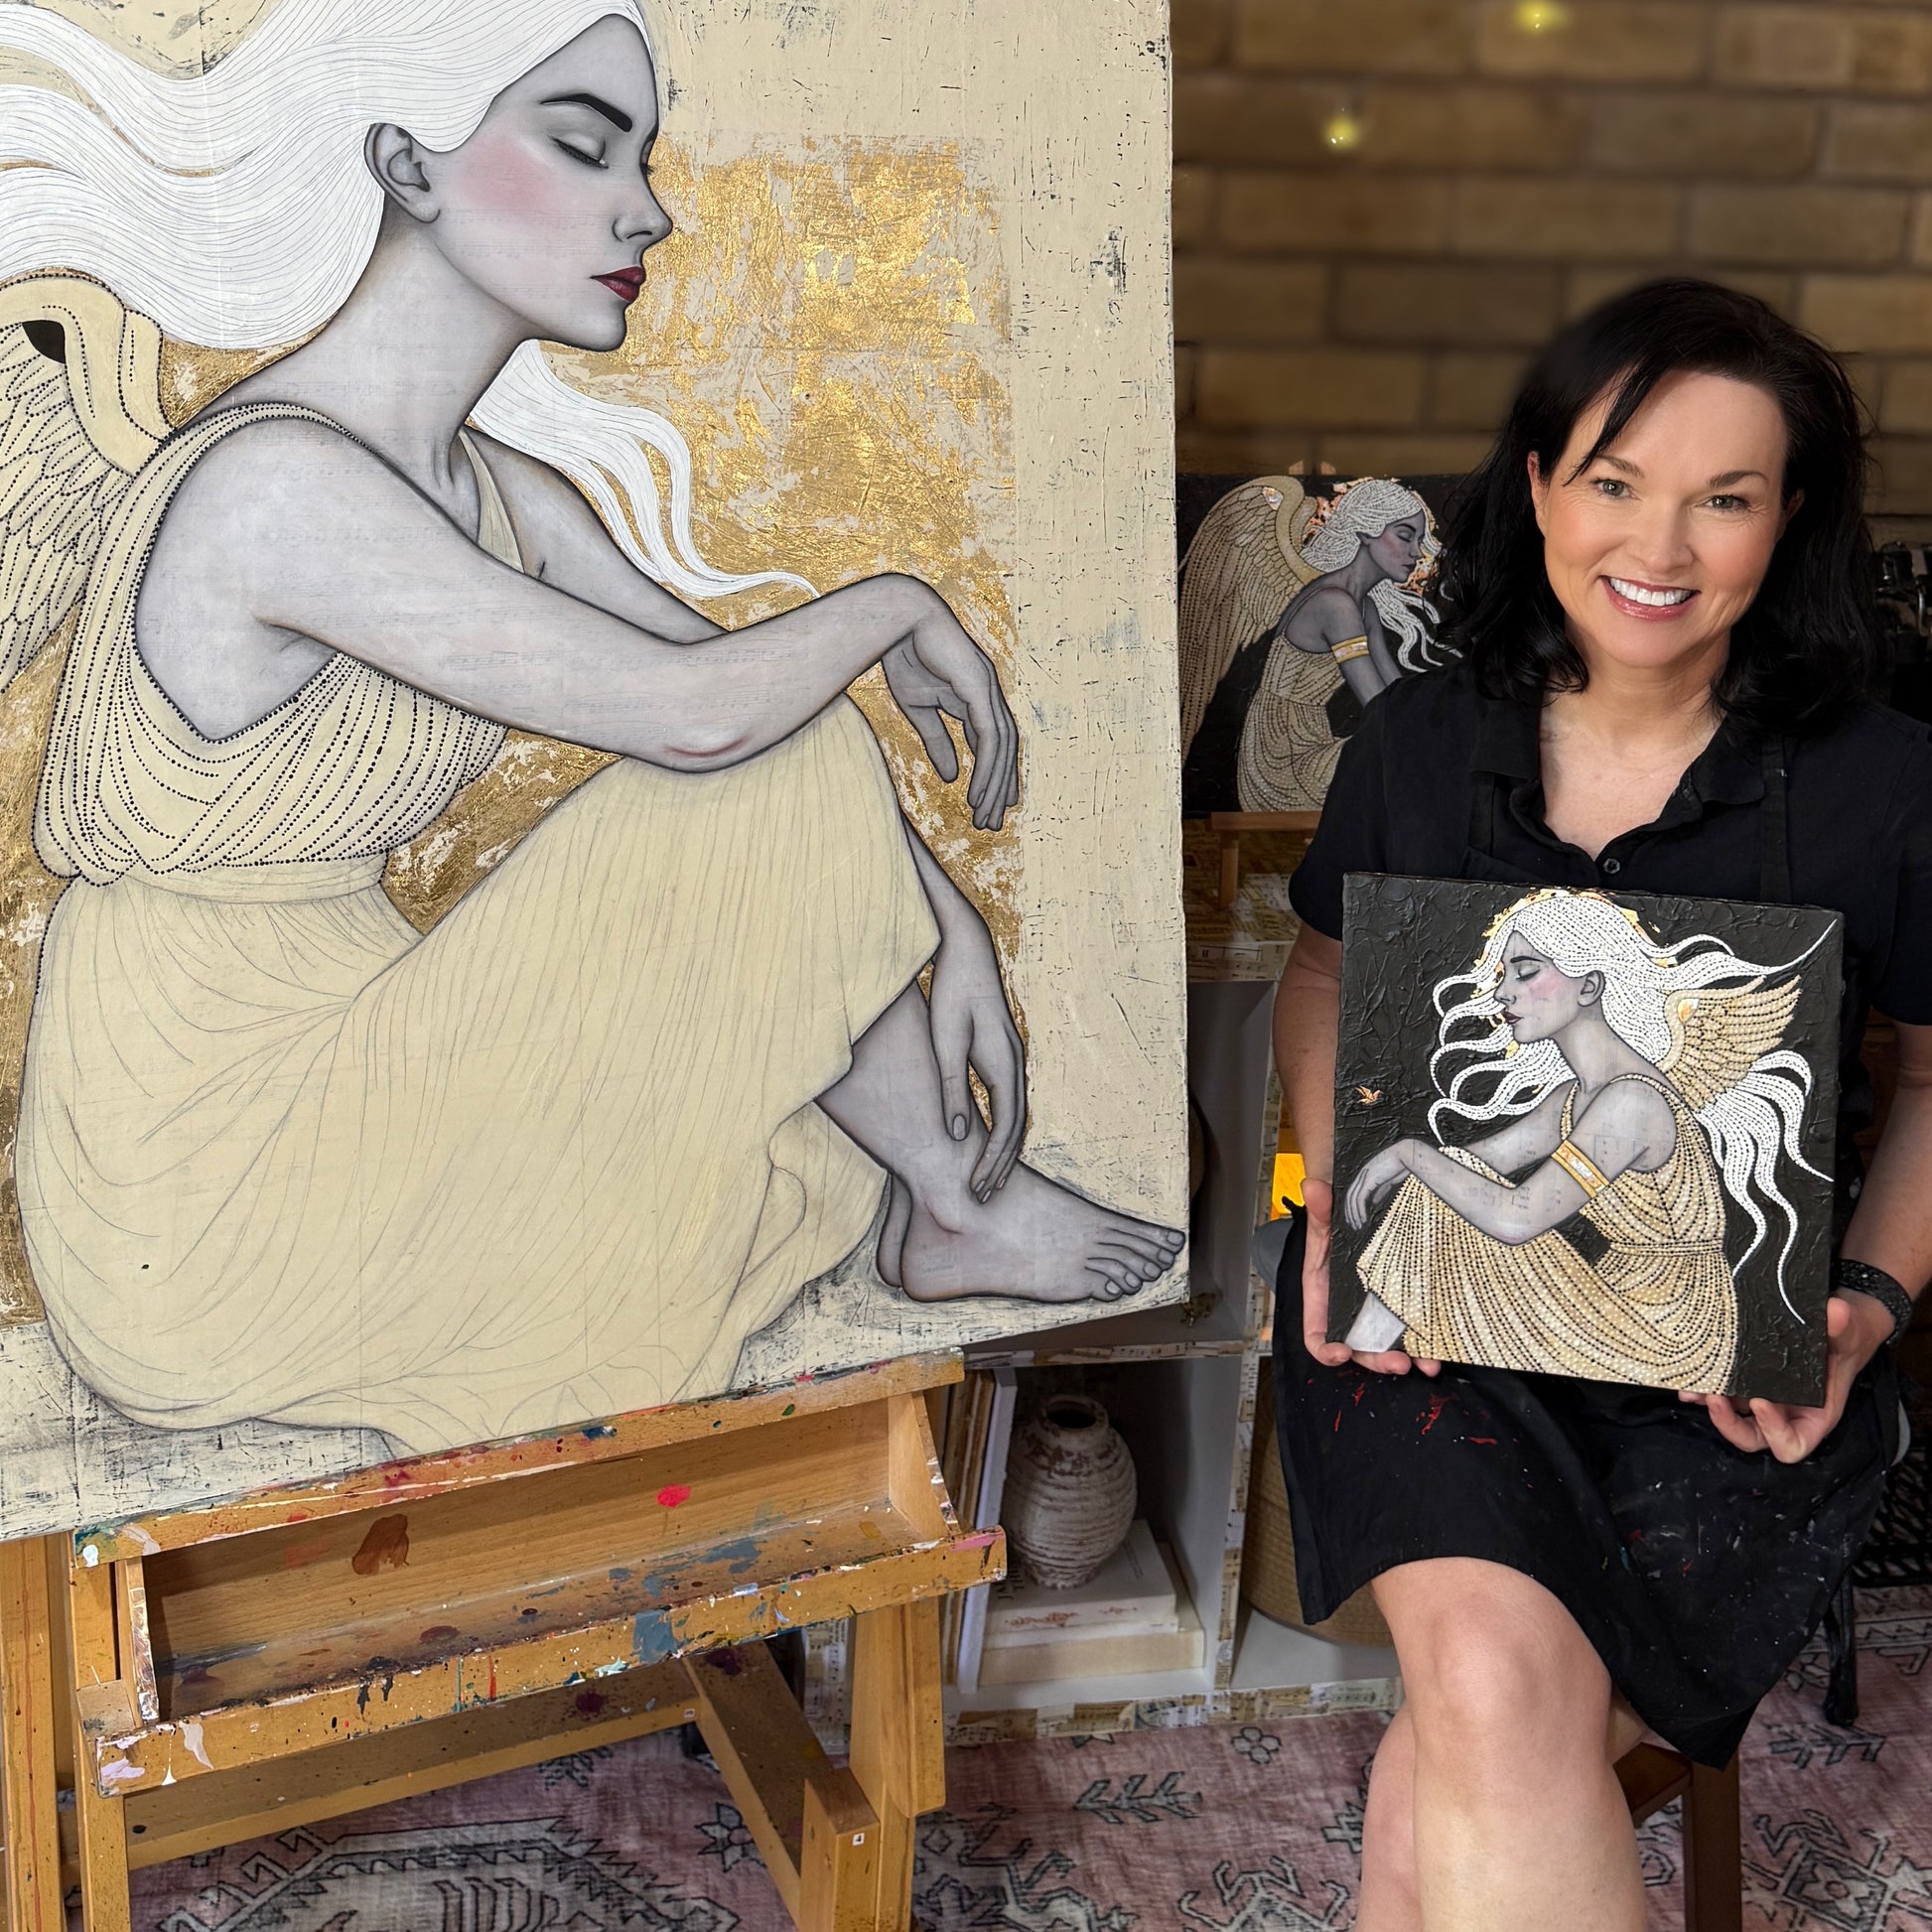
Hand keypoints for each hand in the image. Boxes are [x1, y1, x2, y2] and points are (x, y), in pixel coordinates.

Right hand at [881, 592, 1019, 830]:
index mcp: (974, 697)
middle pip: (1003, 749)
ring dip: (993, 785)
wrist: (896, 620)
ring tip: (985, 816)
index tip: (991, 803)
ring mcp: (987, 690)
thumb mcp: (919, 708)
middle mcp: (988, 694)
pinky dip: (987, 768)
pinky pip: (989, 738)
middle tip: (992, 821)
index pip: (991, 743)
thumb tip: (949, 776)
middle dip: (999, 787)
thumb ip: (937, 741)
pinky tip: (980, 792)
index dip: (993, 774)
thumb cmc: (904, 655)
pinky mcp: (979, 689)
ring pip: (1001, 748)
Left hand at [926, 898, 1025, 1200]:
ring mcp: (1014, 1058)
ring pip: (1017, 1116)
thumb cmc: (951, 993)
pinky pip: (1010, 1101)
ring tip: (989, 1178)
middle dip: (1001, 1165)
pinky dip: (1003, 1128)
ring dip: (1004, 1150)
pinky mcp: (1004, 1053)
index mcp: (1003, 1064)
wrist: (967, 951)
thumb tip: (957, 1136)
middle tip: (984, 1197)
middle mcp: (1016, 1064)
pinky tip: (989, 1139)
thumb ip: (951, 1090)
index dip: (993, 1161)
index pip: (1006, 1127)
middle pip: (1016, 1127)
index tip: (978, 1188)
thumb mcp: (944, 1042)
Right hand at [1301, 1177, 1439, 1378]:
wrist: (1361, 1201)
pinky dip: (1427, 1342)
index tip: (1340, 1353)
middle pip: (1358, 1347)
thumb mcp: (1328, 1210)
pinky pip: (1412, 1328)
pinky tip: (1443, 1346)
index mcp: (1324, 1293)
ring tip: (1429, 1365)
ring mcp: (1377, 1307)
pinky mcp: (1403, 1301)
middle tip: (1399, 1364)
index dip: (1326, 1348)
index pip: (1317, 1331)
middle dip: (1377, 1360)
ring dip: (1408, 1359)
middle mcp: (1349, 1307)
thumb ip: (1320, 1205)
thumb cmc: (1338, 1215)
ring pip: (1389, 1344)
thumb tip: (1313, 1188)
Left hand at [1343, 1142, 1413, 1229]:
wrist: (1407, 1154)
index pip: (1353, 1193)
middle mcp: (1361, 1175)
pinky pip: (1359, 1198)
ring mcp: (1363, 1176)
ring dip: (1353, 1214)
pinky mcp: (1368, 1179)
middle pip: (1349, 1197)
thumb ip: (1380, 1191)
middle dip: (1350, 1213)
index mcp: (1365, 1175)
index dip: (1352, 1206)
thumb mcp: (1388, 1181)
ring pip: (1352, 1199)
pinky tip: (1363, 1219)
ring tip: (1358, 1226)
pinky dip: (1359, 1210)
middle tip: (1354, 1226)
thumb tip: (1374, 1201)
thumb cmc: (1401, 1165)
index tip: (1354, 1218)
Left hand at [1680, 1292, 1893, 1462]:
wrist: (1834, 1322)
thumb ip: (1841, 1326)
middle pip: (1752, 1437)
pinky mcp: (1744, 1380)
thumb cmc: (1845, 1337)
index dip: (1775, 1432)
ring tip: (1692, 1389)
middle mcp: (1785, 1412)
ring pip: (1730, 1416)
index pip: (1792, 1444)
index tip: (1762, 1402)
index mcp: (1814, 1415)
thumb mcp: (1848, 1332)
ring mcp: (1762, 1397)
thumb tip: (1837, 1311)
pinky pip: (1722, 1391)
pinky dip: (1705, 1386)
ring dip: (1709, 1405)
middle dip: (1729, 1424)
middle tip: (1715, 1399)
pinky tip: (1690, 1373)